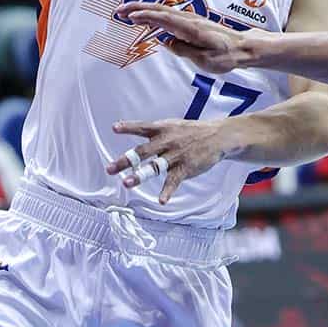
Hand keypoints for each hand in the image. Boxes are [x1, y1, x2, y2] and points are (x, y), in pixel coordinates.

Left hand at [105, 118, 232, 203]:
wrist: (218, 136)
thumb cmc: (191, 132)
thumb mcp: (172, 126)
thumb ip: (154, 132)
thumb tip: (134, 131)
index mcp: (162, 130)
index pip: (142, 128)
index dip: (128, 127)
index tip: (114, 128)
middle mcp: (166, 142)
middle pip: (142, 152)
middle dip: (125, 161)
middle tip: (109, 169)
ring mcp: (175, 156)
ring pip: (154, 167)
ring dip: (140, 175)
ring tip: (127, 183)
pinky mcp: (185, 168)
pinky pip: (173, 181)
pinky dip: (167, 192)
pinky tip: (161, 200)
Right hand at [120, 4, 253, 76]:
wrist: (242, 47)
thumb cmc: (226, 56)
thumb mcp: (205, 60)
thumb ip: (183, 50)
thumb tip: (165, 41)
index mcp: (192, 28)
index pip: (165, 19)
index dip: (146, 16)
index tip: (130, 16)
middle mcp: (189, 19)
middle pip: (160, 9)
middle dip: (138, 8)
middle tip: (119, 10)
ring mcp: (190, 19)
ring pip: (163, 10)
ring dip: (143, 9)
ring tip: (126, 13)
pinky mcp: (190, 22)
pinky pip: (168, 15)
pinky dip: (153, 13)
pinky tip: (145, 18)